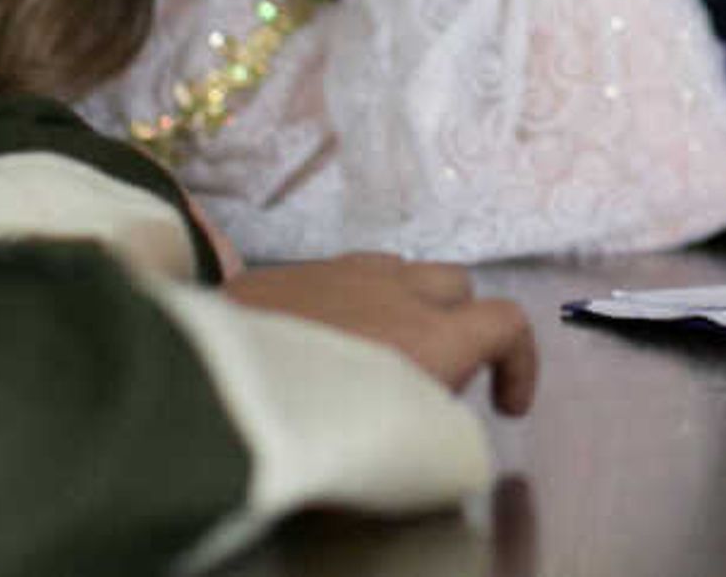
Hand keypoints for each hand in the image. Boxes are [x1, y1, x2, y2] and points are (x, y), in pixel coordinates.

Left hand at [224, 253, 538, 413]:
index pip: (506, 322)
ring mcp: (338, 272)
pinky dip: (344, 304)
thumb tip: (436, 438)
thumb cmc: (310, 429)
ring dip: (400, 307)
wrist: (206, 388)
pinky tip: (314, 344)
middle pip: (454, 286)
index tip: (505, 405)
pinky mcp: (285, 271)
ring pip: (394, 271)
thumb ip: (429, 437)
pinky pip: (336, 276)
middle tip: (431, 377)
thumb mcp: (389, 454)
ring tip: (372, 356)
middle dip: (458, 323)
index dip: (519, 362)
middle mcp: (395, 291)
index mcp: (433, 337)